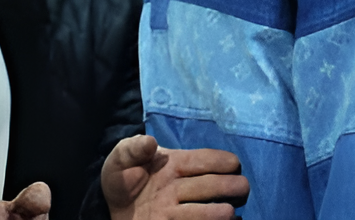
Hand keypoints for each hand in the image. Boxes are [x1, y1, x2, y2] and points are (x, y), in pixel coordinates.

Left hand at [101, 135, 247, 219]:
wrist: (112, 208)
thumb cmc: (122, 178)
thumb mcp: (120, 158)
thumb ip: (132, 148)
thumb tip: (150, 142)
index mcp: (174, 165)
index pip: (200, 160)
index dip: (218, 161)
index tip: (234, 164)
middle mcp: (179, 188)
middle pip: (206, 185)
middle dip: (226, 185)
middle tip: (242, 188)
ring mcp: (174, 210)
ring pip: (199, 210)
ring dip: (215, 212)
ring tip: (229, 213)